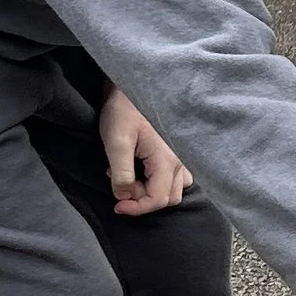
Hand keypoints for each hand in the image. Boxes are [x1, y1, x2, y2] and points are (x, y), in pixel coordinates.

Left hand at [99, 88, 192, 216]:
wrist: (128, 87)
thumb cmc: (123, 112)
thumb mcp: (117, 143)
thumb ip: (122, 175)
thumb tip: (125, 197)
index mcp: (166, 160)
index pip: (158, 199)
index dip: (137, 208)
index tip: (116, 206)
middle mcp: (178, 161)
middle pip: (168, 198)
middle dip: (143, 200)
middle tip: (121, 186)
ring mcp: (178, 156)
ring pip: (173, 190)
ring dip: (151, 191)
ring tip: (130, 178)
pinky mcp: (173, 151)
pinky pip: (174, 178)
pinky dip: (157, 182)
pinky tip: (140, 170)